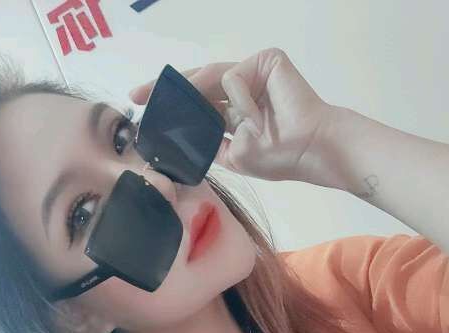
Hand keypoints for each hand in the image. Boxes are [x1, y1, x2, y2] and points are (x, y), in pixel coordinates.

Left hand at [128, 47, 342, 185]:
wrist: (310, 150)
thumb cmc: (280, 156)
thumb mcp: (233, 154)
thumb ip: (208, 143)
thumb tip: (177, 142)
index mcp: (235, 110)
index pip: (198, 102)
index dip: (171, 104)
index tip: (140, 106)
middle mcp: (242, 87)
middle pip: (198, 83)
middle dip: (168, 90)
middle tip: (138, 95)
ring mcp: (254, 71)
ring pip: (210, 78)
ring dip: (196, 98)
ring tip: (192, 116)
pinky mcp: (267, 61)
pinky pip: (234, 78)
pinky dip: (241, 103)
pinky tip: (257, 122)